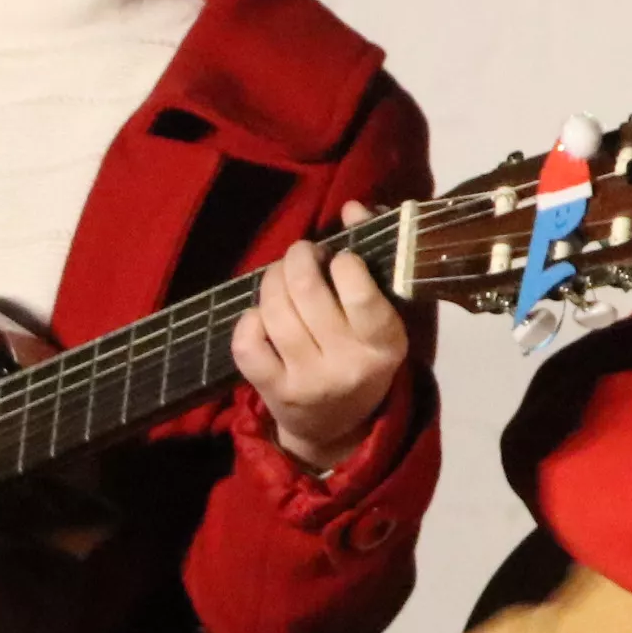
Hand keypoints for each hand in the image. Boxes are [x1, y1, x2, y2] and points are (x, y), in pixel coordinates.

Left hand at [232, 208, 410, 470]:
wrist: (336, 426)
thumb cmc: (362, 354)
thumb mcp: (381, 315)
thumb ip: (374, 258)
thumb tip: (352, 206)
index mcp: (384, 344)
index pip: (360, 291)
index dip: (342, 261)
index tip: (339, 258)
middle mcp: (348, 365)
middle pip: (307, 291)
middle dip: (298, 258)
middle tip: (301, 254)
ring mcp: (308, 381)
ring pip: (274, 312)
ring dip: (272, 280)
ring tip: (281, 275)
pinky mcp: (274, 391)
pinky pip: (247, 343)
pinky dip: (248, 319)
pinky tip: (261, 315)